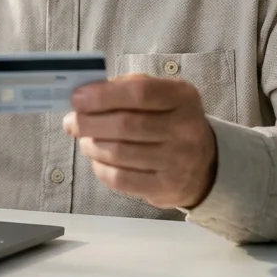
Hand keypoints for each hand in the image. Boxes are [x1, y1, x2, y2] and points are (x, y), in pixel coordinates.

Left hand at [63, 73, 216, 209]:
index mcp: (182, 97)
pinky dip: (100, 167)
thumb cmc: (171, 120)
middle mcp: (184, 129)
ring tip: (84, 140)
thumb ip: (127, 88)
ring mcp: (177, 161)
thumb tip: (85, 93)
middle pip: (125, 125)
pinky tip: (97, 159)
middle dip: (89, 123)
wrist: (205, 165)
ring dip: (91, 145)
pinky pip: (121, 179)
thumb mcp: (162, 94)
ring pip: (118, 153)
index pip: (139, 92)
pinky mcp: (165, 188)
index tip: (76, 98)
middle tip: (71, 122)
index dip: (103, 95)